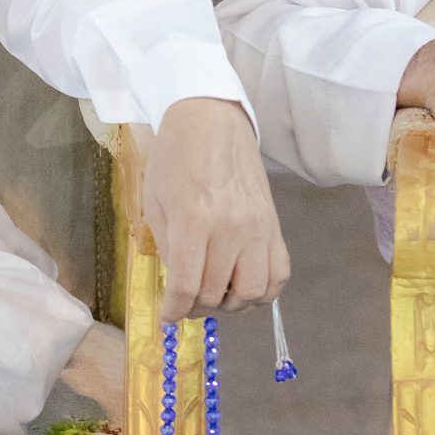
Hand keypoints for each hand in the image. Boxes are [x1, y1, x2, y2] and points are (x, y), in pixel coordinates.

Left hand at [142, 97, 288, 322]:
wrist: (211, 118)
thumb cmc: (174, 156)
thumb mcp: (155, 200)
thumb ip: (168, 247)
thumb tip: (179, 288)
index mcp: (194, 219)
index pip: (187, 286)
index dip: (173, 311)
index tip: (166, 317)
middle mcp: (231, 227)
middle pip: (216, 293)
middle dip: (195, 307)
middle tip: (184, 302)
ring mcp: (258, 227)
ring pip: (253, 292)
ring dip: (231, 304)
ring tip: (214, 294)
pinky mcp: (274, 224)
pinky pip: (278, 274)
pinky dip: (263, 291)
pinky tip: (243, 285)